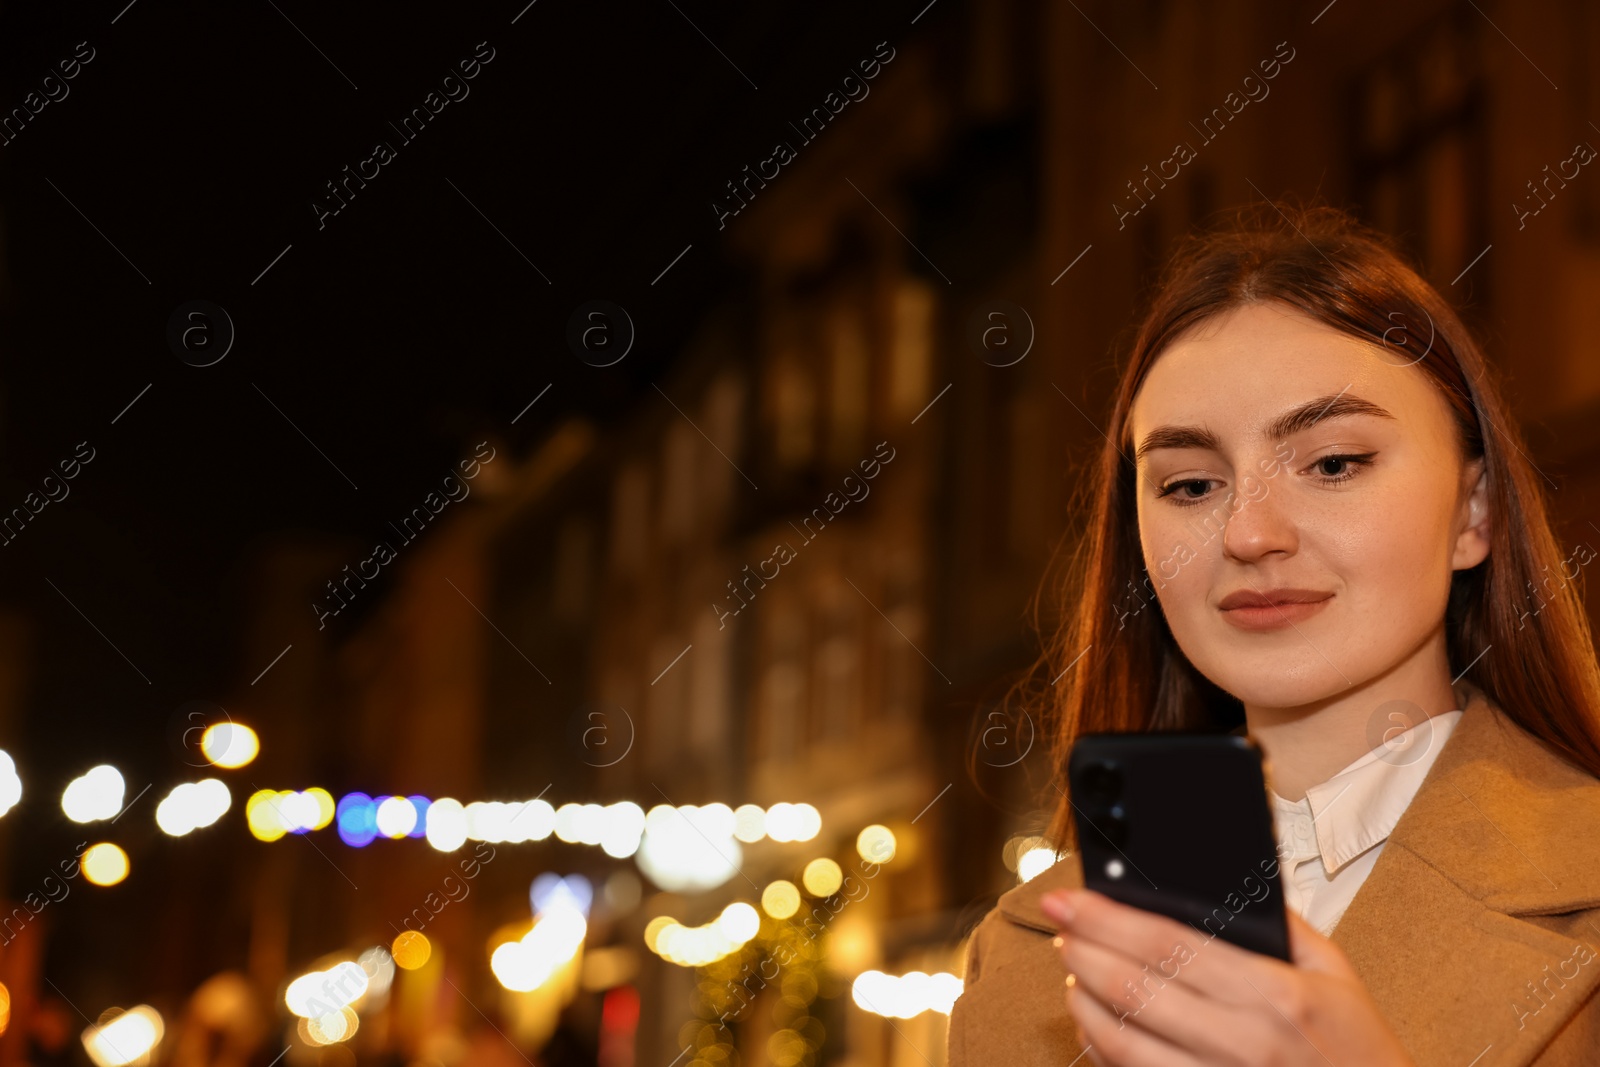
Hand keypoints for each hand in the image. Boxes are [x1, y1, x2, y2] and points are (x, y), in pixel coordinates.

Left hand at [1040, 889, 1414, 1066]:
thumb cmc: (1359, 1053)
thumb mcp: (1336, 976)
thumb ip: (1282, 926)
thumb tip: (1226, 881)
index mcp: (1275, 995)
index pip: (1167, 944)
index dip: (1106, 917)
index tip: (1069, 899)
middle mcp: (1243, 1043)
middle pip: (1134, 988)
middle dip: (1082, 950)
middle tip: (1058, 927)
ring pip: (1123, 1042)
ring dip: (1085, 1003)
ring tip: (1074, 973)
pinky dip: (1104, 1051)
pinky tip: (1095, 1026)